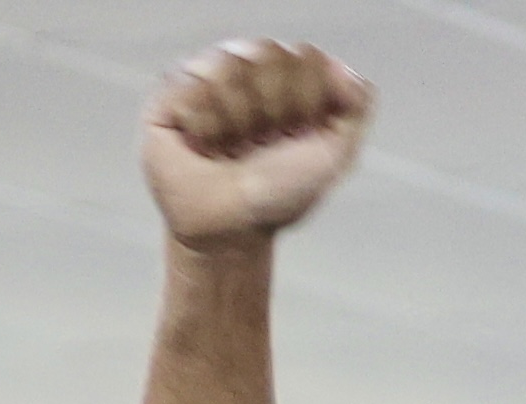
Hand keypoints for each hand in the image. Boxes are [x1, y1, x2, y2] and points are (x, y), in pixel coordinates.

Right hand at [143, 41, 370, 248]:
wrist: (234, 228)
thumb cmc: (281, 194)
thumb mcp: (335, 155)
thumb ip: (355, 107)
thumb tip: (341, 68)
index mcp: (287, 76)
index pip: (303, 55)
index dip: (304, 101)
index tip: (297, 135)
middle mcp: (247, 68)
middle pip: (266, 53)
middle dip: (272, 111)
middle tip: (262, 143)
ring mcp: (207, 76)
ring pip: (228, 67)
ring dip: (238, 123)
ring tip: (231, 146)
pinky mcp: (169, 92)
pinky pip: (192, 86)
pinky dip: (204, 127)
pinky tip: (202, 146)